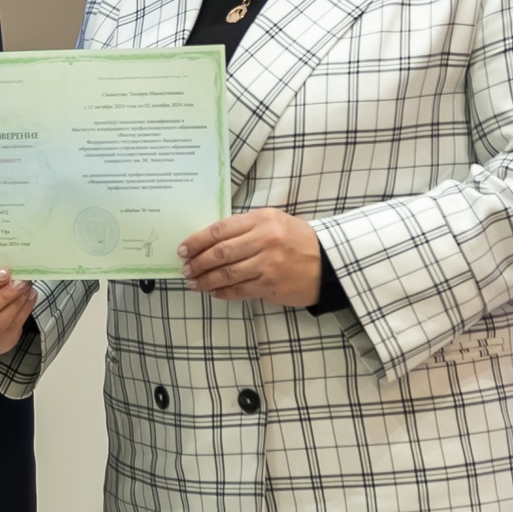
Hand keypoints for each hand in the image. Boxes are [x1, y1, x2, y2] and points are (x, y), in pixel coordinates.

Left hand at [179, 209, 323, 308]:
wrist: (329, 263)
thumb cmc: (297, 240)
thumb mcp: (274, 222)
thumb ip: (246, 227)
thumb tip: (210, 241)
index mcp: (262, 219)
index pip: (220, 229)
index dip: (197, 240)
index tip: (183, 249)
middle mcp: (264, 239)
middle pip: (220, 252)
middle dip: (198, 262)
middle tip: (186, 269)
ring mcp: (268, 264)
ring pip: (227, 273)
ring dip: (206, 280)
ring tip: (194, 283)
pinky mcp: (271, 285)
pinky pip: (240, 290)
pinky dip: (223, 292)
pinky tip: (213, 292)